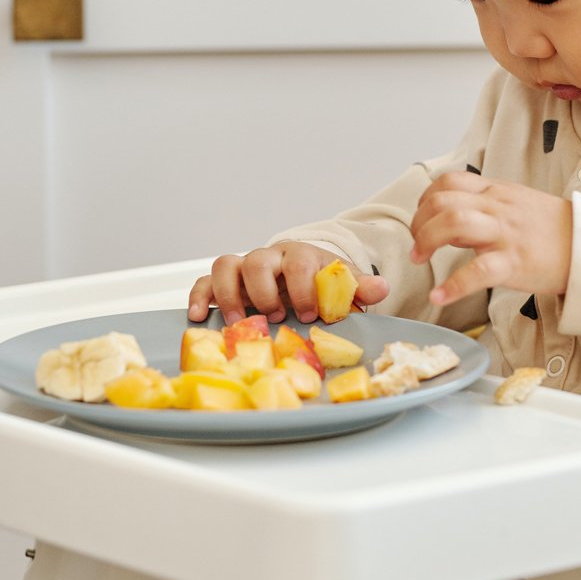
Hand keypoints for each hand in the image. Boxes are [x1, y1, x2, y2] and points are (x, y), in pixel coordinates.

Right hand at [187, 242, 388, 324]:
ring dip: (230, 295)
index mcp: (300, 255)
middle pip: (258, 260)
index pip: (298, 262)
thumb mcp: (342, 284)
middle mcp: (269, 258)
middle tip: (276, 317)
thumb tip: (381, 288)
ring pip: (227, 265)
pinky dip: (199, 296)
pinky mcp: (225, 282)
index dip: (303, 287)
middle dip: (264, 292)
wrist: (302, 276)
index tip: (310, 313)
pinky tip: (199, 316)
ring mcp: (244, 268)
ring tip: (239, 323)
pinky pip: (204, 281)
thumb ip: (358, 287)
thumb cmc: (320, 283)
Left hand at [409, 171, 571, 305]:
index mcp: (496, 191)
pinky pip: (477, 272)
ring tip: (419, 260)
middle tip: (417, 245)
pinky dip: (452, 286)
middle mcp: (497, 207)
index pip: (449, 181)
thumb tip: (450, 218)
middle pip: (443, 201)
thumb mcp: (516, 203)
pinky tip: (439, 296)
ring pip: (454, 223)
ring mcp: (505, 234)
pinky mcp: (514, 262)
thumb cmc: (552, 229)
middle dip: (418, 223)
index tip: (422, 220)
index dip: (425, 200)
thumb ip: (484, 205)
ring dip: (426, 241)